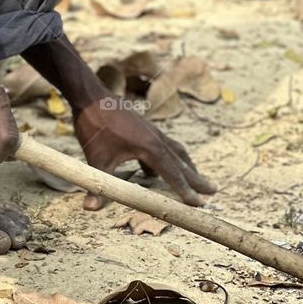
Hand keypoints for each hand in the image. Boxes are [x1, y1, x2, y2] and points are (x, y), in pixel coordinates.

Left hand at [73, 98, 216, 210]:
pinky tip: (153, 169)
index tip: (200, 204)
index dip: (186, 191)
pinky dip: (168, 157)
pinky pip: (163, 145)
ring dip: (186, 166)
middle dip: (196, 178)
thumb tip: (89, 208)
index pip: (173, 174)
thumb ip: (98, 184)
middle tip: (213, 191)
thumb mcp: (96, 158)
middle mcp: (156, 138)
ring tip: (195, 179)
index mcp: (150, 147)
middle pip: (182, 162)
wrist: (90, 95)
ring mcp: (151, 130)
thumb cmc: (95, 125)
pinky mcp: (143, 127)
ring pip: (175, 151)